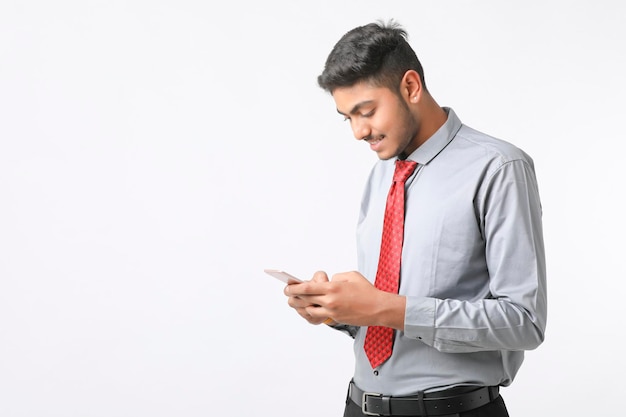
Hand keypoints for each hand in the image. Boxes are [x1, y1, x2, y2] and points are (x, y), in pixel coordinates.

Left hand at [285, 270, 405, 328]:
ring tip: (297, 301)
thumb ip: (336, 277)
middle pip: (305, 299)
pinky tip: (311, 308)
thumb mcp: (351, 276)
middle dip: (293, 297)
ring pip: (310, 310)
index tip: (288, 286)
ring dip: (302, 306)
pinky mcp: (336, 318)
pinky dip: (313, 311)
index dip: (295, 288)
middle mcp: (330, 301)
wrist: (378, 308)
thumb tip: (327, 282)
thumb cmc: (367, 291)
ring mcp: (332, 311)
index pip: (308, 288)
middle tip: (288, 293)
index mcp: (333, 288)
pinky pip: (319, 315)